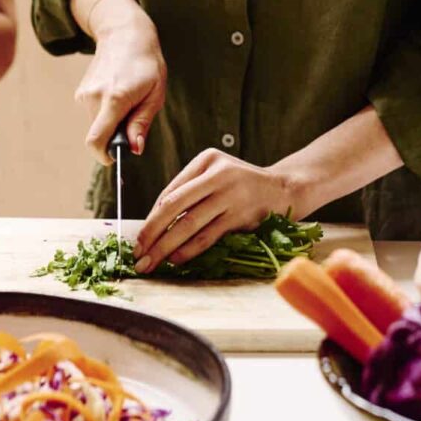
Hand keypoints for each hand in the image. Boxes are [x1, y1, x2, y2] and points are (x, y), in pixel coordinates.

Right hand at [75, 22, 166, 163]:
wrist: (124, 35)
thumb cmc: (146, 64)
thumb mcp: (155, 94)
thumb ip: (141, 123)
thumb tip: (134, 149)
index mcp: (115, 99)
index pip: (97, 140)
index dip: (104, 156)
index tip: (115, 158)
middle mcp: (94, 97)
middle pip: (100, 134)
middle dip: (116, 135)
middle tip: (134, 114)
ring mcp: (84, 94)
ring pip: (97, 124)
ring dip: (112, 122)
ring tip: (127, 99)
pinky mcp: (81, 92)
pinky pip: (94, 114)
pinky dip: (105, 112)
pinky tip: (116, 92)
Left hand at [133, 150, 294, 271]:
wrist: (282, 189)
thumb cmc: (241, 183)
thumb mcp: (216, 173)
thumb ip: (191, 189)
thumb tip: (156, 218)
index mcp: (206, 160)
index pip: (170, 191)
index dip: (152, 216)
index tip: (140, 235)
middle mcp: (216, 175)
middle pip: (174, 205)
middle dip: (152, 231)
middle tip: (138, 251)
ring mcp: (229, 195)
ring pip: (189, 224)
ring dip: (166, 245)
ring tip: (151, 260)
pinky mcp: (240, 216)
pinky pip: (208, 236)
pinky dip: (189, 250)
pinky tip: (176, 260)